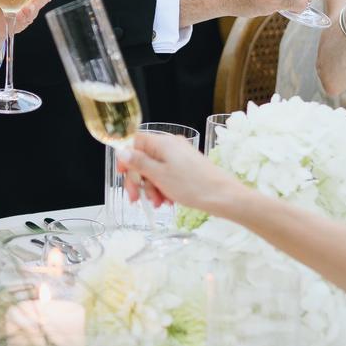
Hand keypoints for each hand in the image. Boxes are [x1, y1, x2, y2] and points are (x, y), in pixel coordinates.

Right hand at [120, 130, 243, 216]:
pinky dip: (164, 188)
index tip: (122, 175)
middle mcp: (172, 146)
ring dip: (152, 188)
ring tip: (159, 203)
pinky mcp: (188, 168)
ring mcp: (181, 157)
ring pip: (156, 170)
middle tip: (136, 198)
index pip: (135, 142)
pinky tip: (168, 201)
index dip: (126, 158)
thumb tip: (121, 151)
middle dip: (139, 180)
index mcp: (163, 143)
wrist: (223, 197)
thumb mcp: (159, 176)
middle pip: (144, 158)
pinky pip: (168, 175)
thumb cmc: (192, 186)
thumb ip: (138, 163)